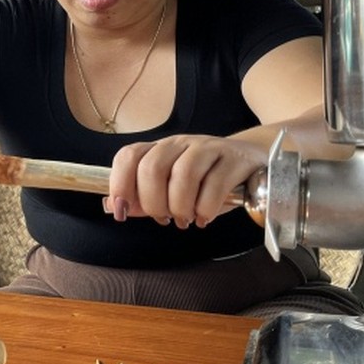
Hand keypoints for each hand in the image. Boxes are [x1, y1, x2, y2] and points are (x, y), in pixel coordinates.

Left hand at [105, 134, 266, 228]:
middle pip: (153, 167)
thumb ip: (142, 200)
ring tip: (186, 219)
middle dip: (154, 202)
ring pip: (183, 174)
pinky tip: (205, 217)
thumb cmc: (205, 181)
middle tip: (165, 218)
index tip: (122, 212)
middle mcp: (179, 144)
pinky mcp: (233, 158)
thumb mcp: (170, 191)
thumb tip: (113, 207)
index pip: (128, 157)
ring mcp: (207, 148)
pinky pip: (215, 183)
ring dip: (181, 206)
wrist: (250, 161)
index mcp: (158, 150)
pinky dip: (206, 207)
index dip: (119, 184)